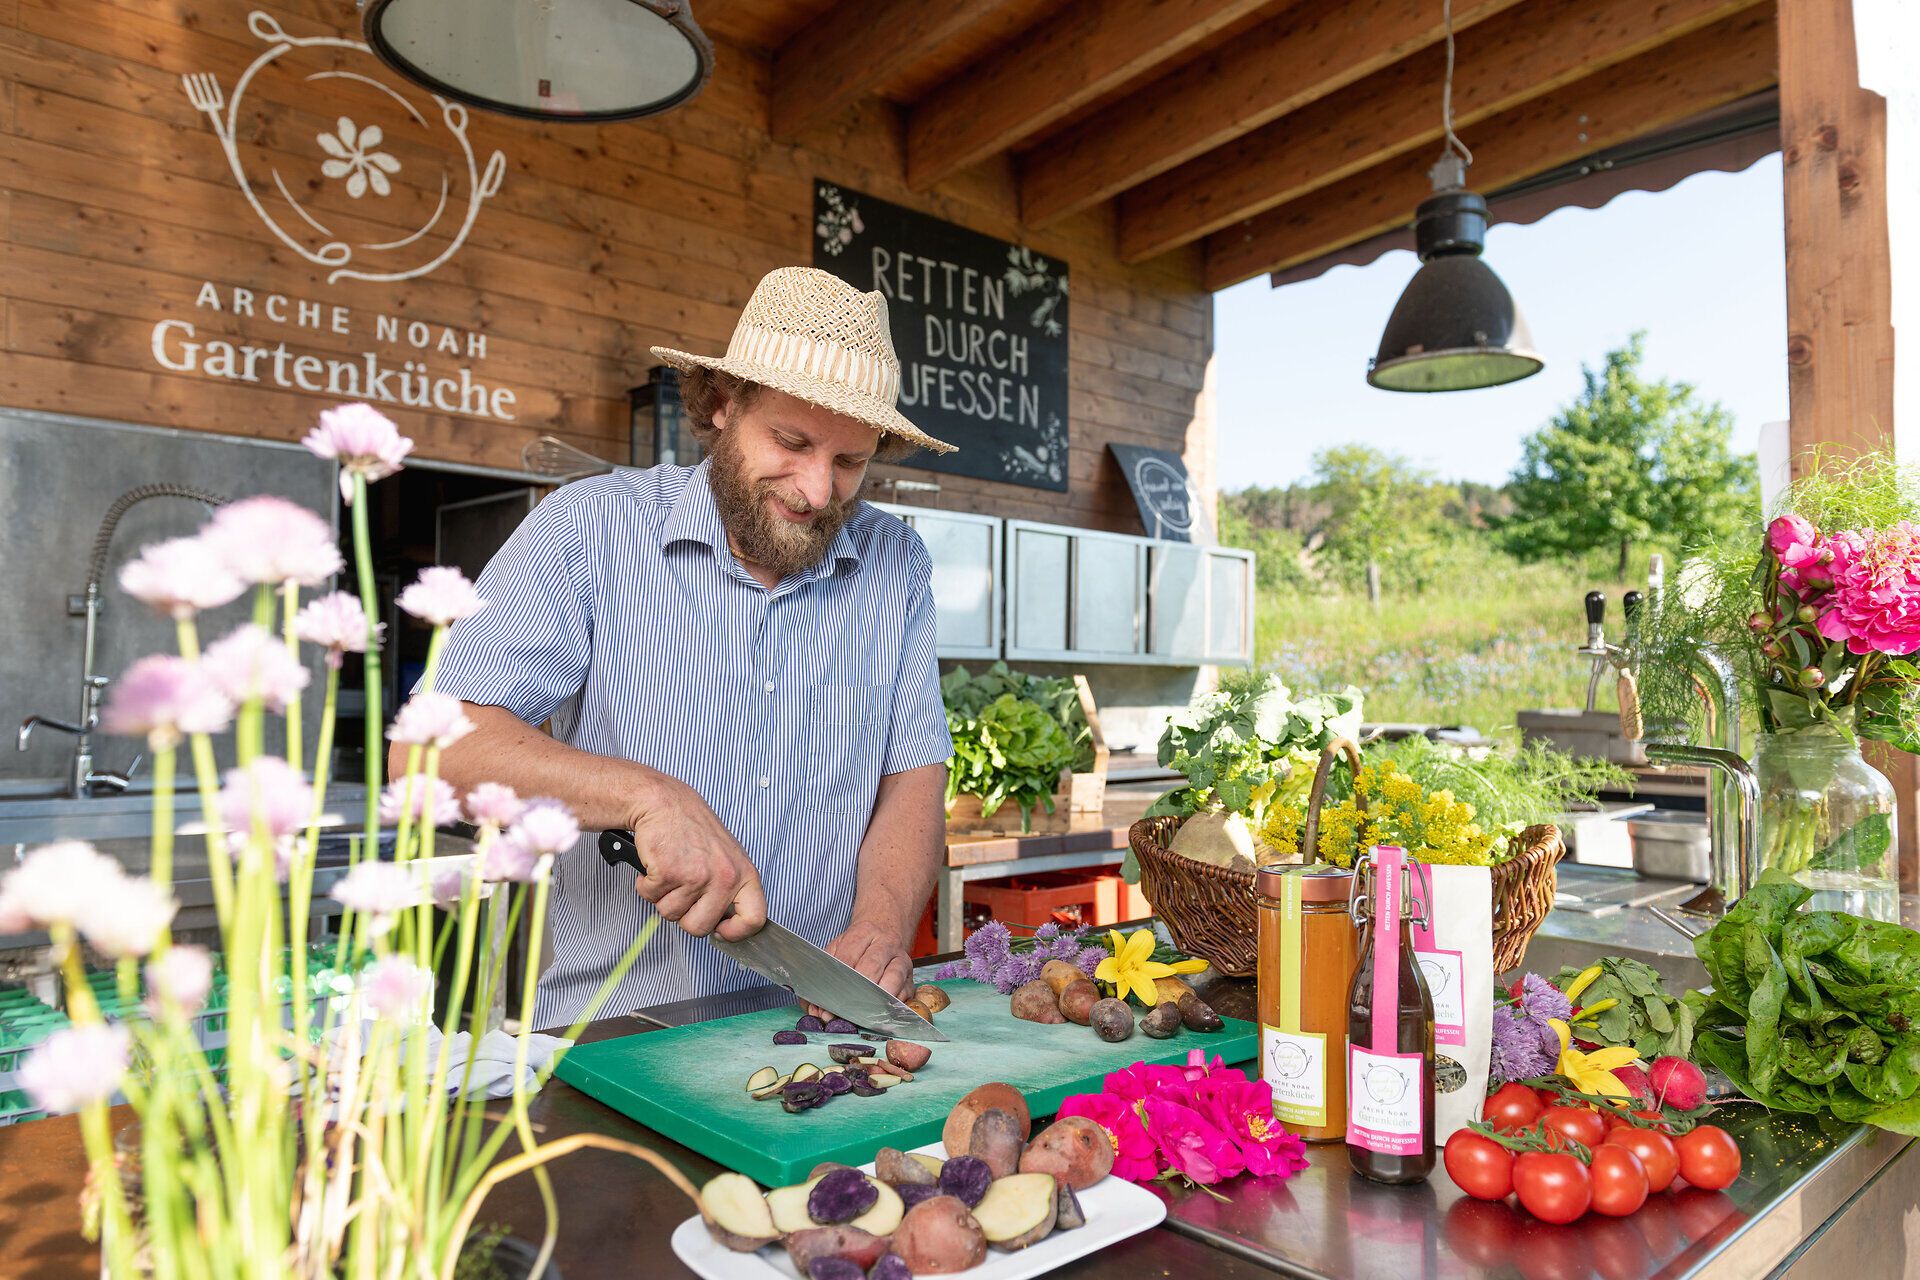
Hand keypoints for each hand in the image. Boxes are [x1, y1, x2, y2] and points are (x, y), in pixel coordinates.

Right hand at [627, 774, 765, 942]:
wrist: (665, 803)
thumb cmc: (693, 831)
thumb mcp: (727, 858)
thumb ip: (730, 890)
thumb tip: (726, 924)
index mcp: (744, 874)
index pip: (754, 918)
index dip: (736, 933)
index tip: (721, 931)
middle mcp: (725, 877)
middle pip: (700, 928)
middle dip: (684, 916)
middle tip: (682, 892)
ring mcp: (697, 876)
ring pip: (671, 915)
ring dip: (663, 897)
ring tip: (671, 870)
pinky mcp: (669, 872)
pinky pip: (651, 897)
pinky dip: (647, 884)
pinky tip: (658, 864)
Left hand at [809, 918, 914, 1020]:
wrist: (886, 930)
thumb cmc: (859, 945)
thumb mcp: (839, 947)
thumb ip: (825, 973)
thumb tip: (815, 1007)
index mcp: (864, 932)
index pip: (848, 956)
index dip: (837, 980)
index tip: (826, 1001)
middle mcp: (886, 943)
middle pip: (871, 966)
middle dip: (855, 991)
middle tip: (842, 1010)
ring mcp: (902, 960)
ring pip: (893, 978)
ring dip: (877, 997)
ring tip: (864, 1012)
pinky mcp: (911, 978)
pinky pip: (905, 993)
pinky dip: (893, 1005)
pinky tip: (881, 1013)